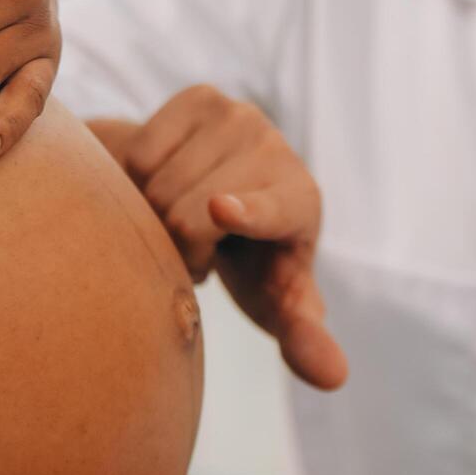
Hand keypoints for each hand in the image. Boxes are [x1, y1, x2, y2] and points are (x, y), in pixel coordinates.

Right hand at [97, 85, 348, 390]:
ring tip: (187, 219)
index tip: (221, 211)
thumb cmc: (256, 264)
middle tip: (201, 250)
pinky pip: (141, 151)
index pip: (270, 208)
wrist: (225, 201)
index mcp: (301, 201)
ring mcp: (238, 114)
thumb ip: (303, 337)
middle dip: (181, 247)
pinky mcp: (199, 96)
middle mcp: (275, 146)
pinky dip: (141, 181)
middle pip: (190, 214)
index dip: (246, 211)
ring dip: (157, 216)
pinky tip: (168, 187)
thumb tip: (334, 378)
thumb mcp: (275, 303)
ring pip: (159, 184)